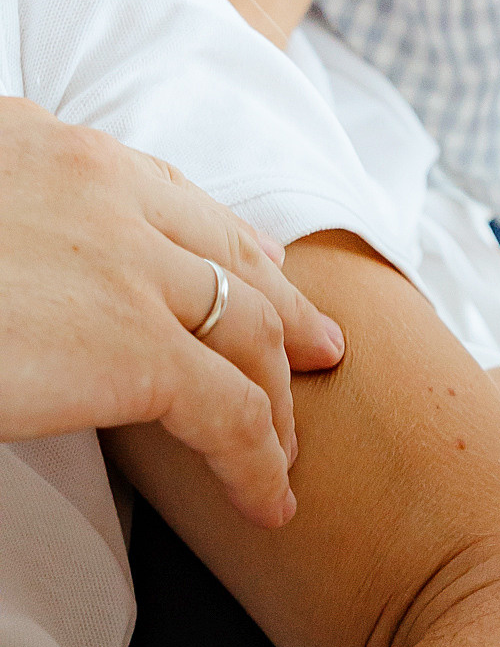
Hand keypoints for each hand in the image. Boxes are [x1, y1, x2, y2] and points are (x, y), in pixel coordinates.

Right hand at [0, 101, 345, 525]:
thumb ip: (7, 226)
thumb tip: (24, 278)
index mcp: (38, 145)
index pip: (159, 190)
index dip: (220, 238)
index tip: (256, 268)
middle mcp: (97, 185)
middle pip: (224, 252)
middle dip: (281, 305)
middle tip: (321, 347)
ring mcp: (127, 263)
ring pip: (245, 330)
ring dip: (275, 396)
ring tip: (286, 452)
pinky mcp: (138, 350)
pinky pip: (230, 412)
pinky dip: (257, 461)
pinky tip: (266, 500)